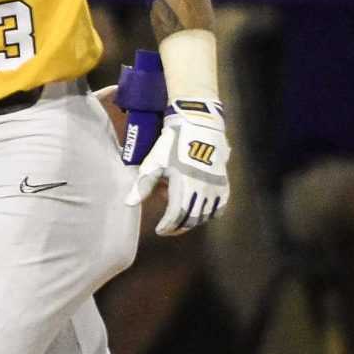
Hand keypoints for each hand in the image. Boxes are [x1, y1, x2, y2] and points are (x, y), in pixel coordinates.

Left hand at [127, 100, 230, 236]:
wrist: (199, 123)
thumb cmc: (173, 143)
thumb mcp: (154, 163)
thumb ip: (143, 185)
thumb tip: (129, 203)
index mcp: (184, 186)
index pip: (176, 216)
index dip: (167, 227)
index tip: (159, 230)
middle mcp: (203, 189)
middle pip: (192, 219)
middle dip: (179, 227)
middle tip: (169, 228)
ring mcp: (216, 186)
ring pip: (206, 215)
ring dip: (193, 221)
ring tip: (182, 219)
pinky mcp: (224, 182)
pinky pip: (220, 206)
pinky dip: (210, 213)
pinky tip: (201, 211)